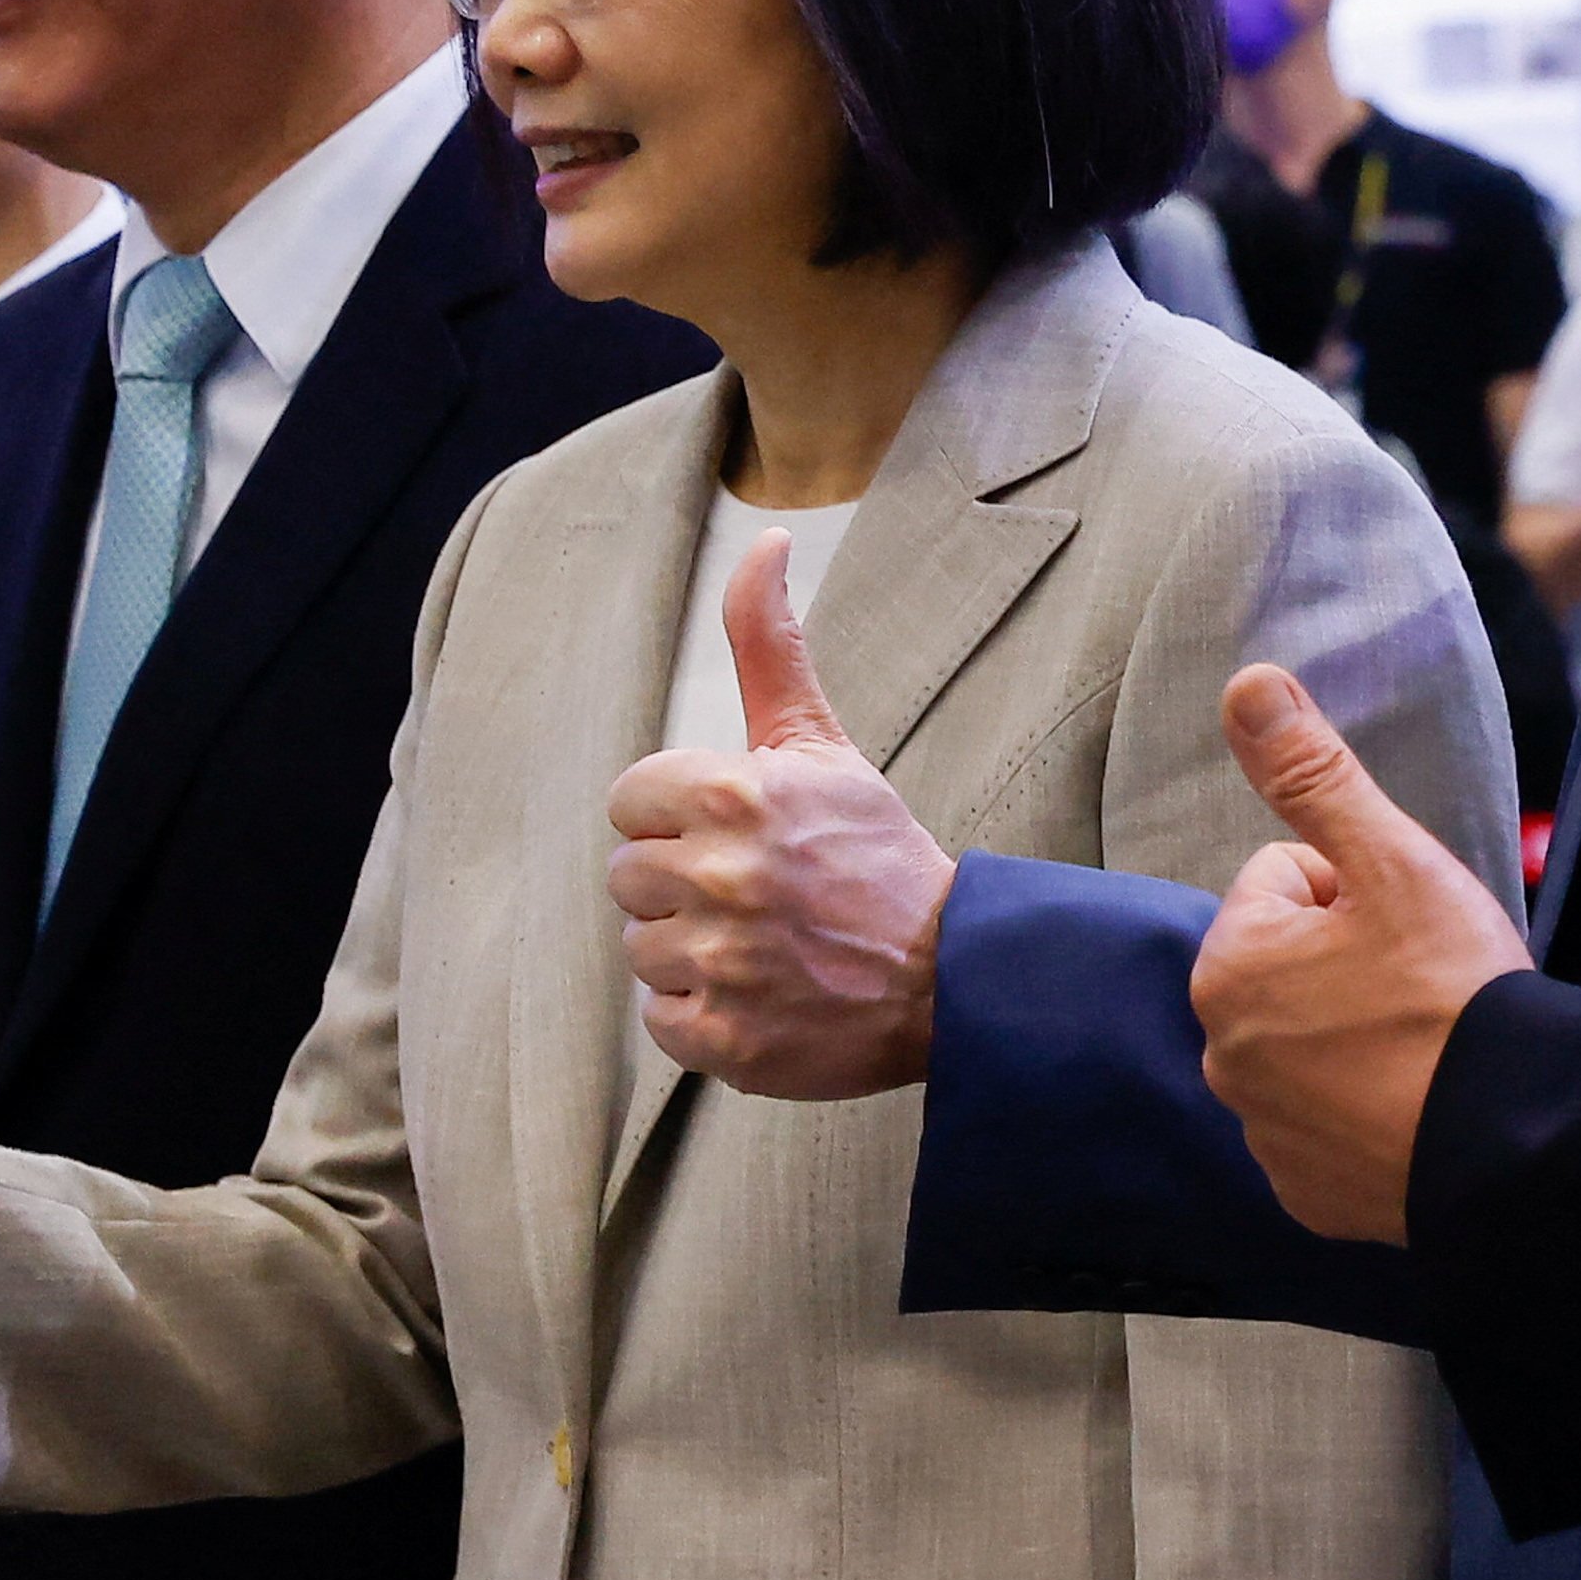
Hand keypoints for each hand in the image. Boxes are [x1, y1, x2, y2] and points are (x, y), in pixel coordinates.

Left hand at [608, 529, 951, 1098]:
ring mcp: (721, 963)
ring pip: (641, 948)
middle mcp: (721, 876)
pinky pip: (662, 1020)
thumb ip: (770, 645)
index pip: (631, 801)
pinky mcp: (724, 1038)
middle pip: (629, 876)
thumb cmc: (877, 854)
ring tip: (762, 946)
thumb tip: (765, 541)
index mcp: (734, 795)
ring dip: (691, 951)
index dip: (678, 816)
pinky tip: (760, 996)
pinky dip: (703, 1016)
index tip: (736, 835)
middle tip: (756, 895)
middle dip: (682, 884)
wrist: (952, 977)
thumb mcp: (822, 743)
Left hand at [1191, 666, 1531, 1243]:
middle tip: (1423, 991)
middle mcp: (1221, 1053)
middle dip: (1350, 965)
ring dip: (1359, 1039)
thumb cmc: (1451, 993)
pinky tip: (1419, 1111)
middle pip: (1293, 967)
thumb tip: (1246, 684)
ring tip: (1429, 1050)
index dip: (1357, 892)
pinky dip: (1368, 1115)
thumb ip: (1313, 773)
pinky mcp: (1304, 1194)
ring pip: (1312, 1046)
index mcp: (1230, 964)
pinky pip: (1330, 1128)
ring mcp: (1261, 1132)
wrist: (1518, 1141)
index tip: (1408, 931)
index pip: (1287, 883)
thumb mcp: (1389, 860)